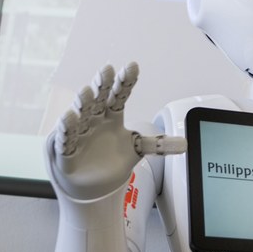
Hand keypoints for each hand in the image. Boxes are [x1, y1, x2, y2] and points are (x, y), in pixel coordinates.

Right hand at [46, 63, 183, 199]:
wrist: (95, 185)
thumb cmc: (113, 159)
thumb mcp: (138, 149)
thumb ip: (159, 145)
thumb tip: (186, 144)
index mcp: (111, 116)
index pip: (119, 95)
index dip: (125, 82)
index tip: (133, 66)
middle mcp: (94, 120)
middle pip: (98, 100)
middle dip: (102, 86)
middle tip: (107, 71)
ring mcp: (80, 134)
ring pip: (80, 116)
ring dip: (82, 104)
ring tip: (87, 92)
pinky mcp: (67, 152)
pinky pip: (66, 139)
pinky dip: (67, 130)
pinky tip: (68, 118)